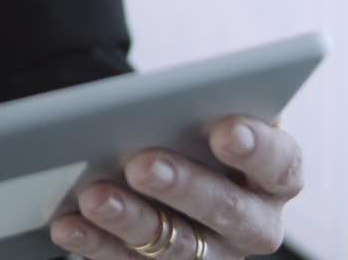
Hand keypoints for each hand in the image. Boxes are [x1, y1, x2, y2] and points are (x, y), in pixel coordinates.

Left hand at [50, 117, 303, 259]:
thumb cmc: (192, 125)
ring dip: (131, 220)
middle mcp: (253, 221)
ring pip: (177, 244)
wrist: (168, 152)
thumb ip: (196, 107)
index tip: (224, 131)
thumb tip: (160, 102)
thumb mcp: (203, 109)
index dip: (257, 149)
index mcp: (276, 174)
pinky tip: (67, 225)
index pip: (280, 165)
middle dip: (183, 186)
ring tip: (94, 196)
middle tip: (140, 165)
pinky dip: (95, 242)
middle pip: (227, 210)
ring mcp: (212, 252)